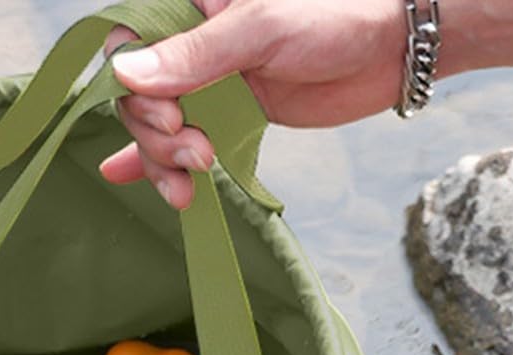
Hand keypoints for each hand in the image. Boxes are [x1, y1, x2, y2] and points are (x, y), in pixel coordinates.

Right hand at [102, 0, 404, 208]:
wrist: (389, 48)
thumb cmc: (335, 14)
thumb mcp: (260, 28)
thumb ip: (195, 54)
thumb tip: (125, 74)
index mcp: (190, 6)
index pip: (128, 45)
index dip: (135, 91)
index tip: (170, 119)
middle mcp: (190, 44)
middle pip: (138, 97)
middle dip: (157, 136)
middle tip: (197, 153)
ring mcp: (206, 83)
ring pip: (156, 128)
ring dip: (163, 161)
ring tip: (193, 179)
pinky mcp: (226, 115)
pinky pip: (178, 140)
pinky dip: (154, 161)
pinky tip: (122, 174)